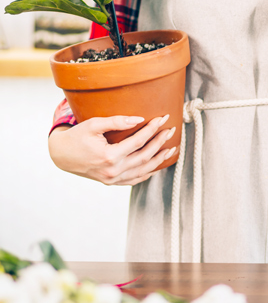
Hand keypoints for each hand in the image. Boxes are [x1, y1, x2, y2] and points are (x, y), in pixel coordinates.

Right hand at [48, 115, 176, 185]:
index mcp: (109, 156)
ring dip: (159, 160)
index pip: (138, 141)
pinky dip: (147, 173)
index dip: (152, 129)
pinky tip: (157, 166)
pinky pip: (134, 180)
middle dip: (160, 142)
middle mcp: (113, 170)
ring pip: (142, 171)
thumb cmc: (76, 137)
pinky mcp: (111, 183)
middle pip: (144, 156)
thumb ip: (116, 122)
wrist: (60, 155)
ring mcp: (113, 179)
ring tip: (171, 149)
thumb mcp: (93, 125)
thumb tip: (139, 119)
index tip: (163, 119)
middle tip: (171, 131)